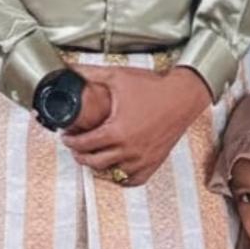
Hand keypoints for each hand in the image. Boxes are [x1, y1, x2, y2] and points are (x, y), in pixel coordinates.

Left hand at [62, 64, 211, 185]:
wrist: (182, 95)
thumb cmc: (153, 87)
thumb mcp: (117, 77)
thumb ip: (90, 73)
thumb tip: (70, 68)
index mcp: (117, 131)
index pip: (85, 144)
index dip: (71, 141)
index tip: (67, 137)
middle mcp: (130, 149)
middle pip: (94, 162)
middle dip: (80, 155)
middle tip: (75, 147)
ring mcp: (143, 158)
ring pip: (112, 173)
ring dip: (98, 166)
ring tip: (92, 155)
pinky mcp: (155, 161)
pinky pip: (134, 180)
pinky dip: (121, 177)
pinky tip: (115, 166)